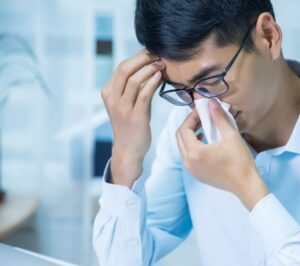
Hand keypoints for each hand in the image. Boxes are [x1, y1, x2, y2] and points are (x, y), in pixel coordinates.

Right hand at [101, 49, 164, 186]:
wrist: (128, 149)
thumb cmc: (130, 125)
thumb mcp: (126, 103)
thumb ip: (131, 87)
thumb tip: (148, 67)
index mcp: (108, 92)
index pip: (121, 67)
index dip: (137, 57)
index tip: (151, 52)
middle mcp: (112, 98)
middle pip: (125, 69)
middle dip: (142, 58)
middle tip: (157, 54)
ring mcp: (122, 108)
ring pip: (133, 79)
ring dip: (149, 68)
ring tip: (161, 64)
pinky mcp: (135, 116)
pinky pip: (144, 94)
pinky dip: (152, 82)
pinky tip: (160, 77)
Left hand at [176, 99, 268, 209]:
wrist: (246, 185)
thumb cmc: (240, 162)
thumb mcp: (231, 136)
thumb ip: (219, 118)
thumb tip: (212, 103)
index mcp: (195, 153)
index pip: (184, 129)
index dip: (191, 117)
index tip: (201, 111)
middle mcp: (189, 163)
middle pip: (180, 137)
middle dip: (189, 124)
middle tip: (201, 117)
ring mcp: (192, 170)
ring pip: (183, 147)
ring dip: (190, 135)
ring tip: (204, 127)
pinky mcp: (197, 175)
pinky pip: (188, 157)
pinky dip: (193, 146)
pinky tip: (205, 141)